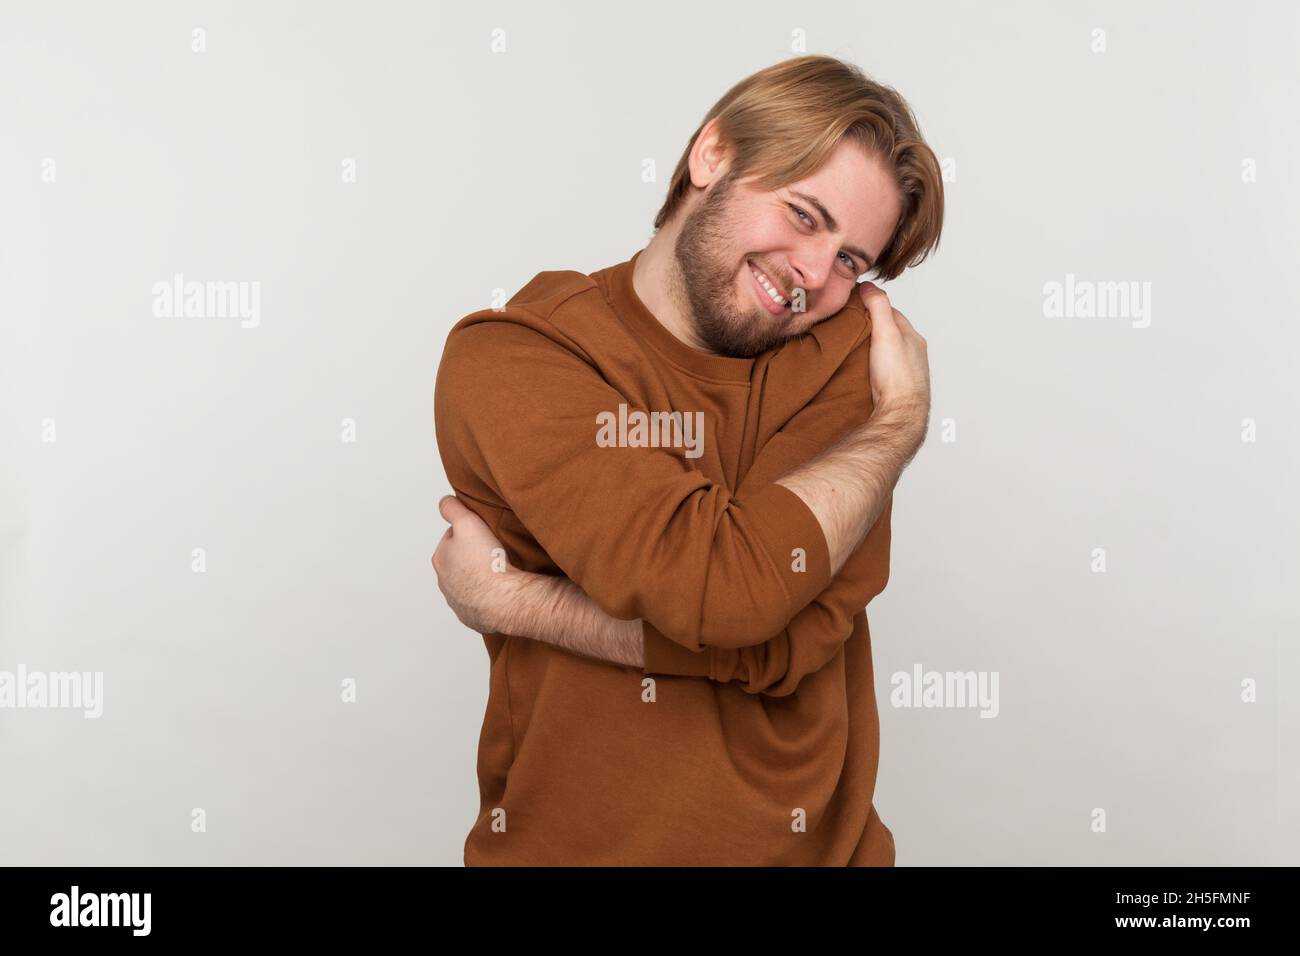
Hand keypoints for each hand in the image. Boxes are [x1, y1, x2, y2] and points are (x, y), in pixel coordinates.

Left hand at [432, 495, 515, 634]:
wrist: (504, 599)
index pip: (451, 538)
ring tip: (499, 571)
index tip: (483, 533)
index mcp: (440, 558)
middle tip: (493, 551)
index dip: (469, 532)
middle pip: (459, 562)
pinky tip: (500, 590)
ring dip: (480, 577)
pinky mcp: (473, 618)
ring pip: (469, 583)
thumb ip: (453, 508)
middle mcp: (444, 582)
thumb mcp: (468, 522)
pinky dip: (488, 597)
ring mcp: (458, 602)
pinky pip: (480, 603)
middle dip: (472, 556)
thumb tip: (445, 502)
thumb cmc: (487, 562)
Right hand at [859, 281, 929, 450]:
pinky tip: (861, 371)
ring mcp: (907, 373)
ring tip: (851, 350)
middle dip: (871, 329)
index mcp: (914, 338)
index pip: (892, 313)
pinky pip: (883, 372)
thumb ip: (878, 306)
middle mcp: (914, 355)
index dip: (873, 306)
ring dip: (871, 350)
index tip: (855, 304)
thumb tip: (868, 286)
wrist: (900, 415)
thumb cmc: (896, 377)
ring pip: (886, 354)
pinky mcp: (897, 390)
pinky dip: (873, 367)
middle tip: (848, 327)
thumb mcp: (886, 332)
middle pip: (889, 334)